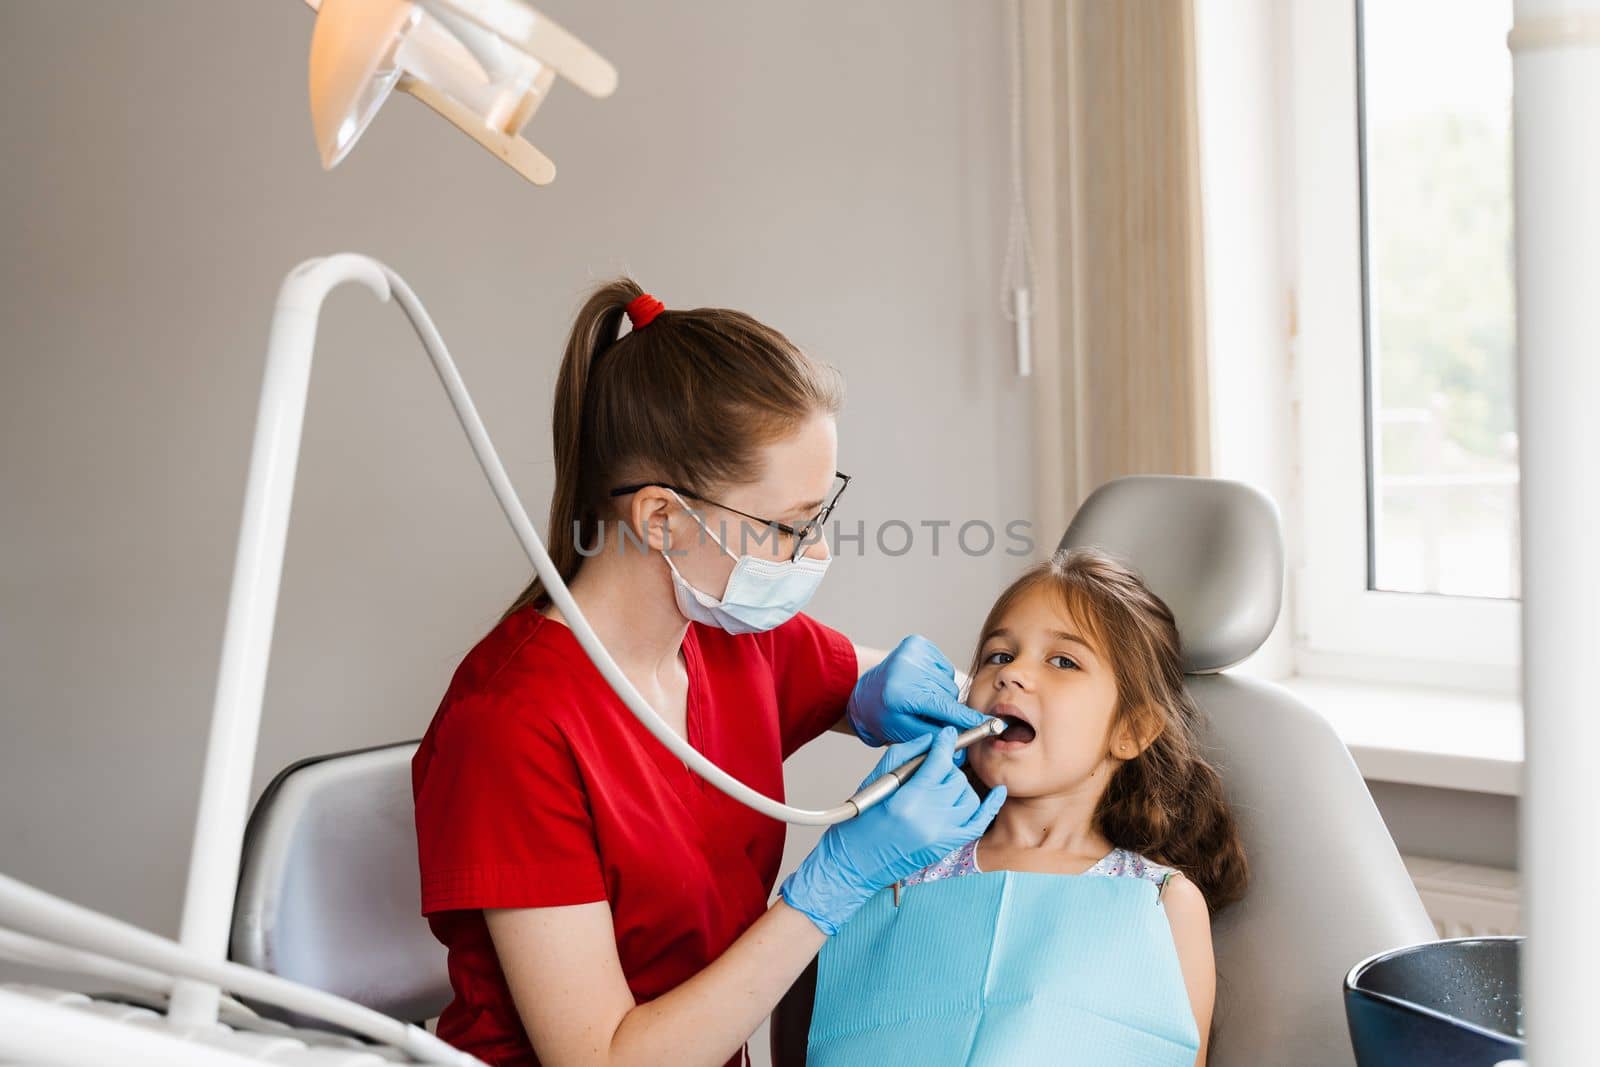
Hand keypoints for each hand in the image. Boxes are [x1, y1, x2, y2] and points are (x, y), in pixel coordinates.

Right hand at [779, 728, 1006, 934]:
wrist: (856, 863)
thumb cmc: (860, 823)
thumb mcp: (876, 782)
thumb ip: (905, 755)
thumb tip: (931, 740)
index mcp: (908, 800)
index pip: (939, 762)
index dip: (945, 744)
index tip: (947, 735)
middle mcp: (930, 818)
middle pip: (955, 778)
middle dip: (947, 768)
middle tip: (934, 766)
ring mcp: (943, 835)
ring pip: (968, 796)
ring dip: (958, 786)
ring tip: (940, 785)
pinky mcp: (948, 846)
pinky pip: (980, 822)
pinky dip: (990, 806)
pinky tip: (997, 792)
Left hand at [847, 635, 986, 746]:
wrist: (867, 692)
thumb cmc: (884, 715)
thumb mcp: (906, 733)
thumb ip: (936, 737)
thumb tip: (962, 748)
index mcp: (900, 692)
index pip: (942, 706)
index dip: (966, 717)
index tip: (987, 723)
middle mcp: (905, 666)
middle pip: (949, 694)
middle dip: (947, 710)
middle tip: (931, 715)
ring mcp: (912, 651)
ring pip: (949, 682)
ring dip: (942, 694)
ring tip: (922, 699)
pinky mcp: (917, 643)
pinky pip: (944, 668)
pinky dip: (938, 679)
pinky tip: (923, 684)